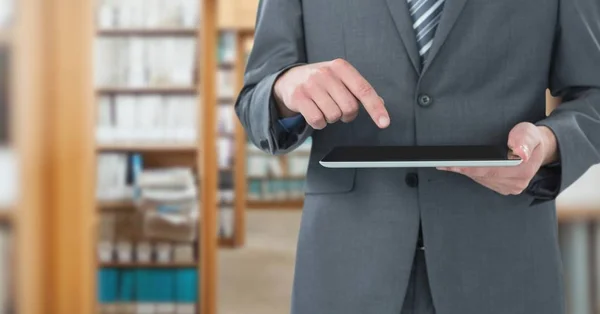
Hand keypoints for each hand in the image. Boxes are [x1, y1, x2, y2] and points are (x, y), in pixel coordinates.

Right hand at [273, 59, 389, 129]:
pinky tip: (315, 114)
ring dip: (331, 118)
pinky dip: (319, 123)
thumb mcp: (341, 79)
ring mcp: (311, 85)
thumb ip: (359, 90)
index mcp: (341, 67)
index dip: (376, 108)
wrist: (290, 79)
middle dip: (347, 114)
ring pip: (333, 116)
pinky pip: (317, 121)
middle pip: (349, 107)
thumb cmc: (322, 82)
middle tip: (340, 110)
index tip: (384, 123)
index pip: (363, 90)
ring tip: (324, 108)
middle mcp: (326, 73)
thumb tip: (381, 103)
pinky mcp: (298, 97)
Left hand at [438, 123, 558, 195]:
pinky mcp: (502, 188)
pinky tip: (457, 166)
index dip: (470, 167)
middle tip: (442, 162)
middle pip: (482, 176)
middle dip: (461, 168)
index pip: (490, 170)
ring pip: (480, 179)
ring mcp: (509, 188)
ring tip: (446, 162)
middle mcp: (516, 183)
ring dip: (463, 171)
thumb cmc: (530, 138)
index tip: (453, 164)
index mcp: (524, 170)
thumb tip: (519, 151)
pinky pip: (481, 181)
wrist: (536, 148)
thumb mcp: (530, 131)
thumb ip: (524, 138)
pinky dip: (469, 173)